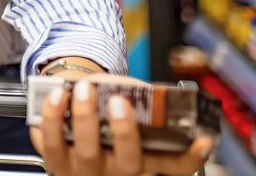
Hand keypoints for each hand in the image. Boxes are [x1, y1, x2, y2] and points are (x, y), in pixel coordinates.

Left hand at [30, 75, 212, 175]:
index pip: (175, 166)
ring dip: (85, 118)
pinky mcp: (55, 162)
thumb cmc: (101, 116)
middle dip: (124, 131)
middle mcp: (117, 172)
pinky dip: (51, 117)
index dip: (192, 157)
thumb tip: (130, 88)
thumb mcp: (125, 112)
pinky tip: (56, 96)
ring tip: (83, 89)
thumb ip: (134, 100)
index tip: (204, 140)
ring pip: (88, 152)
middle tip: (120, 101)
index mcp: (142, 160)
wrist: (65, 120)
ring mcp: (85, 171)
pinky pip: (51, 143)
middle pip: (129, 161)